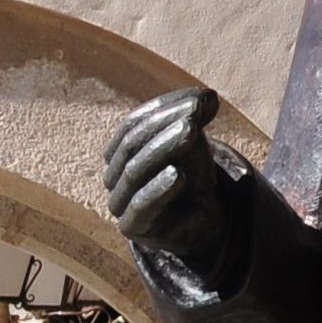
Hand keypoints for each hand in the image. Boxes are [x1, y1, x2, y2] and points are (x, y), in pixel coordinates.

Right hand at [103, 89, 246, 298]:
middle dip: (163, 125)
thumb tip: (208, 96)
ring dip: (162, 148)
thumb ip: (196, 118)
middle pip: (131, 143)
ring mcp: (119, 202)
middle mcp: (113, 174)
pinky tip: (178, 174)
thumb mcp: (194, 143)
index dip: (164, 108)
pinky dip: (158, 188)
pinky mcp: (131, 226)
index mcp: (120, 150)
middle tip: (193, 114)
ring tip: (190, 132)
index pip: (134, 122)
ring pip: (134, 170)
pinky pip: (140, 204)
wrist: (201, 220)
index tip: (199, 97)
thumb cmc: (191, 176)